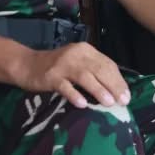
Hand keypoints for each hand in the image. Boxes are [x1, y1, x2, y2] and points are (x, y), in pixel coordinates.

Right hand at [11, 42, 129, 108]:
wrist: (27, 64)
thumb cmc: (57, 67)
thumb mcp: (77, 64)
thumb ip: (93, 71)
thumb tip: (115, 89)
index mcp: (86, 50)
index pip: (107, 64)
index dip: (118, 80)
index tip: (127, 95)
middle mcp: (77, 54)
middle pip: (99, 69)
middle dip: (113, 86)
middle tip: (123, 101)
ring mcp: (63, 65)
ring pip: (85, 76)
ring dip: (98, 90)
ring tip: (109, 103)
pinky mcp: (51, 76)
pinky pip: (65, 86)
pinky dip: (74, 94)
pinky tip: (83, 104)